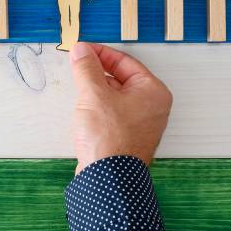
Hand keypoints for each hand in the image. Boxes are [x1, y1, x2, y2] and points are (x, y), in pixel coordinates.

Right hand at [68, 42, 172, 174]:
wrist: (107, 181)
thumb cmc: (108, 139)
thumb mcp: (93, 94)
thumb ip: (86, 68)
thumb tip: (81, 50)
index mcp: (153, 91)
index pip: (125, 62)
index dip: (101, 53)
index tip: (82, 50)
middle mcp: (152, 107)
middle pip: (121, 78)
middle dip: (97, 72)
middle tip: (76, 65)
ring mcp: (141, 124)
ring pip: (115, 96)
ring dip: (96, 90)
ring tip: (78, 87)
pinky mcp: (127, 137)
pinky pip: (112, 113)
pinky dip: (98, 107)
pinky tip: (83, 110)